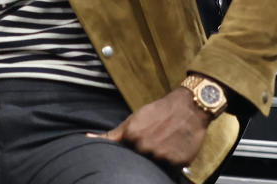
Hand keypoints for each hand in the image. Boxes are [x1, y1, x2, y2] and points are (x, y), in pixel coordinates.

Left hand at [91, 88, 209, 167]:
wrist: (188, 107)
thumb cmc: (159, 111)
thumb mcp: (133, 120)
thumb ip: (113, 135)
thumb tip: (88, 138)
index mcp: (131, 137)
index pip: (122, 155)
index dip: (128, 152)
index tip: (135, 146)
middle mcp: (145, 148)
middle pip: (138, 161)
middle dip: (143, 156)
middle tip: (154, 142)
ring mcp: (161, 156)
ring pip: (154, 167)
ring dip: (157, 160)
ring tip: (164, 144)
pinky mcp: (178, 163)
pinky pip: (170, 170)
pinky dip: (171, 163)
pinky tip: (174, 149)